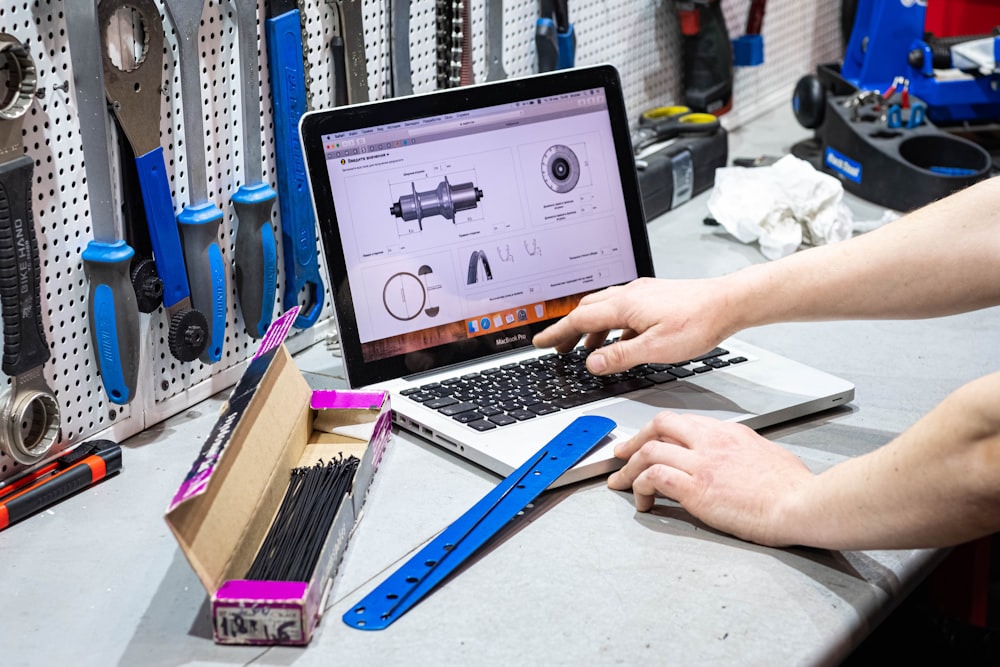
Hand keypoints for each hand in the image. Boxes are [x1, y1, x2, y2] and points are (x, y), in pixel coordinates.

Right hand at [532, 277, 733, 374]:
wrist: (728, 302)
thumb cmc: (698, 322)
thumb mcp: (655, 348)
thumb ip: (620, 356)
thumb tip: (592, 362)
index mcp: (624, 306)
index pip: (579, 319)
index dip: (557, 333)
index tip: (541, 342)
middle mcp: (630, 295)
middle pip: (586, 310)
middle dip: (568, 329)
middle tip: (557, 346)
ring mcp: (642, 294)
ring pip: (604, 308)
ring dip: (590, 327)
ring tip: (586, 348)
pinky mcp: (654, 296)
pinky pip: (621, 309)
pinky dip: (611, 324)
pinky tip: (619, 339)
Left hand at [607, 412, 813, 546]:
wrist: (802, 502)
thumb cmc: (793, 487)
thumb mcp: (766, 455)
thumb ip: (743, 452)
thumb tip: (736, 460)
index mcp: (727, 433)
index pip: (681, 423)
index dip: (656, 432)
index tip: (645, 443)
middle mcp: (710, 441)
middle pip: (659, 426)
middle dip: (634, 441)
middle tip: (621, 456)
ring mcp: (702, 463)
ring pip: (649, 451)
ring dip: (629, 468)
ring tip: (622, 484)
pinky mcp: (696, 488)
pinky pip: (654, 478)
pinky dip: (641, 488)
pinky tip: (643, 502)